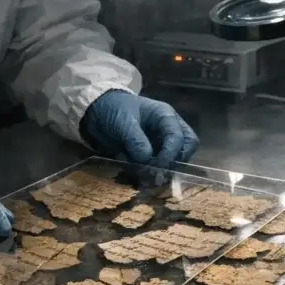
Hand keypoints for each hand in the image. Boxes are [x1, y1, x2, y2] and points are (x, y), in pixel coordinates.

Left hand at [81, 90, 197, 166]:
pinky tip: (132, 169)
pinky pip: (158, 166)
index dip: (170, 155)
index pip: (178, 137)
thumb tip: (147, 158)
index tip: (158, 168)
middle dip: (174, 162)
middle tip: (157, 174)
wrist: (98, 112)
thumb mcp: (122, 122)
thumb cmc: (113, 109)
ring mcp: (161, 142)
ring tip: (141, 175)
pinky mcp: (152, 153)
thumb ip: (135, 140)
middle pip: (186, 147)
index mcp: (165, 116)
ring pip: (175, 159)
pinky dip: (148, 171)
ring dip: (161, 170)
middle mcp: (168, 129)